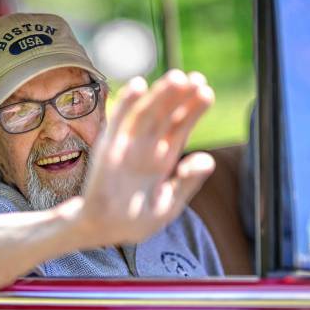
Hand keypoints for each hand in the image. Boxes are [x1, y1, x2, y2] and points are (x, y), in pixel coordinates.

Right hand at [74, 69, 215, 246]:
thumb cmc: (136, 220)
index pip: (180, 127)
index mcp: (163, 158)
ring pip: (146, 115)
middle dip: (179, 97)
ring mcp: (127, 146)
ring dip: (160, 95)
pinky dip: (126, 104)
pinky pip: (118, 124)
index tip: (206, 91)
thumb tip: (208, 160)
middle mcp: (146, 147)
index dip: (192, 109)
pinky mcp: (108, 151)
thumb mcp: (168, 206)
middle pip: (165, 116)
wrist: (101, 231)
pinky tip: (138, 85)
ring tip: (177, 77)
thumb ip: (188, 183)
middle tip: (195, 78)